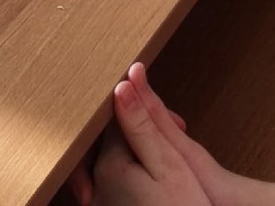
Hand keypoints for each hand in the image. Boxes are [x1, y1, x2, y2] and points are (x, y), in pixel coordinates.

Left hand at [89, 67, 242, 205]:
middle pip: (114, 139)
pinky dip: (136, 172)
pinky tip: (159, 181)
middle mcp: (97, 186)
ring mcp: (101, 204)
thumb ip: (142, 122)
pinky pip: (116, 180)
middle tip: (177, 138)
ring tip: (172, 162)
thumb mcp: (169, 161)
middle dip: (144, 133)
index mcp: (107, 167)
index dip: (148, 114)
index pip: (118, 118)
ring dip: (142, 152)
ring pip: (116, 159)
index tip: (175, 125)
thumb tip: (122, 82)